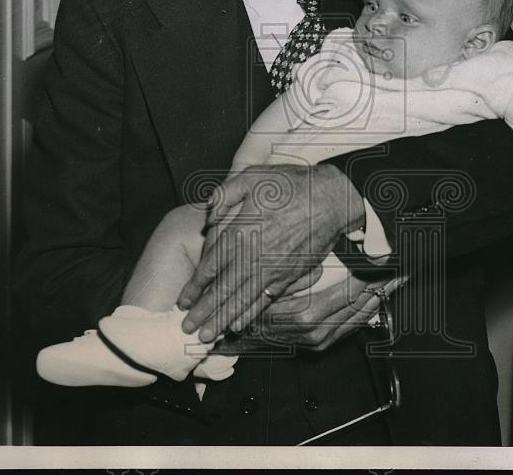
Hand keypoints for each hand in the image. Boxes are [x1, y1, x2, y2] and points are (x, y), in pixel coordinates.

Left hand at [176, 163, 364, 341]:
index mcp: (241, 232)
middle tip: (187, 329)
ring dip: (222, 319)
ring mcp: (272, 268)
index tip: (182, 301)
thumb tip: (208, 218)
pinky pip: (265, 299)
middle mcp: (254, 256)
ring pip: (242, 300)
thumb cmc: (291, 185)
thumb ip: (225, 195)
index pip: (210, 266)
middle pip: (223, 290)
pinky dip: (250, 314)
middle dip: (204, 312)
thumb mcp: (252, 176)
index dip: (195, 287)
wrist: (331, 199)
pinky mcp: (289, 275)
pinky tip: (239, 325)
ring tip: (207, 337)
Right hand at [212, 269, 406, 352]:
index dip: (374, 275)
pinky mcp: (322, 343)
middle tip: (402, 267)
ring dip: (379, 297)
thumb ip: (296, 273)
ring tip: (395, 279)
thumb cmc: (254, 304)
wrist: (240, 333)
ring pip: (361, 316)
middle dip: (383, 285)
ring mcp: (322, 339)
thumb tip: (319, 265)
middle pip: (363, 304)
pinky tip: (376, 298)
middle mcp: (319, 331)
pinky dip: (367, 310)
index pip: (353, 291)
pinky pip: (352, 325)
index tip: (392, 262)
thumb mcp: (272, 282)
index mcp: (309, 314)